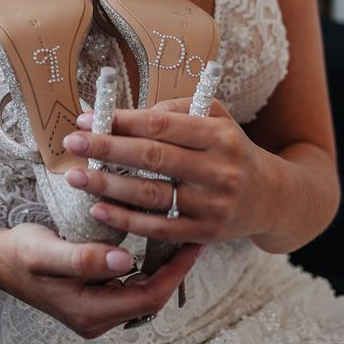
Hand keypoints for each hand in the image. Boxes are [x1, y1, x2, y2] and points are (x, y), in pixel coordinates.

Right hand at [0, 223, 202, 338]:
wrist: (0, 261)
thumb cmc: (21, 254)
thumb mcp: (47, 252)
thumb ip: (83, 259)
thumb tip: (124, 261)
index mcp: (89, 312)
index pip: (147, 298)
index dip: (174, 273)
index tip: (192, 245)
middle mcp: (97, 318)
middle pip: (150, 298)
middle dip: (174, 270)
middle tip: (192, 237)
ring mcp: (96, 311)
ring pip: (142, 293)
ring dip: (162, 268)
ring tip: (178, 238)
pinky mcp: (96, 299)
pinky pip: (130, 287)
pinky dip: (146, 267)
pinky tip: (153, 245)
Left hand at [62, 98, 279, 244]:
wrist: (272, 197)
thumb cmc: (231, 150)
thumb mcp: (217, 118)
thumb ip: (178, 110)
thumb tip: (134, 115)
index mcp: (218, 135)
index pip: (161, 125)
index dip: (121, 121)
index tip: (87, 119)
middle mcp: (218, 169)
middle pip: (152, 158)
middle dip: (106, 149)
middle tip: (72, 143)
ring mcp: (212, 204)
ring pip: (151, 195)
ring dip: (108, 186)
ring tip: (75, 177)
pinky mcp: (205, 233)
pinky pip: (158, 228)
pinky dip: (125, 220)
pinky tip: (98, 209)